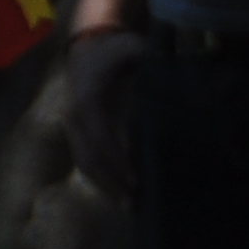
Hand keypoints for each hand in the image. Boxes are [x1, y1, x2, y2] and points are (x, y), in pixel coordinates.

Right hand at [65, 28, 150, 200]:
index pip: (100, 138)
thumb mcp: (132, 47)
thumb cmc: (116, 48)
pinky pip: (86, 157)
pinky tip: (118, 189)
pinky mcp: (78, 129)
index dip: (116, 159)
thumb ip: (150, 58)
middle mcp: (75, 116)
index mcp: (87, 100)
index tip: (134, 178)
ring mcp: (73, 124)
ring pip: (84, 162)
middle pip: (88, 158)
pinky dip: (101, 175)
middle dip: (109, 182)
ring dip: (104, 184)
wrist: (89, 44)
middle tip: (132, 203)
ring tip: (127, 204)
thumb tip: (175, 70)